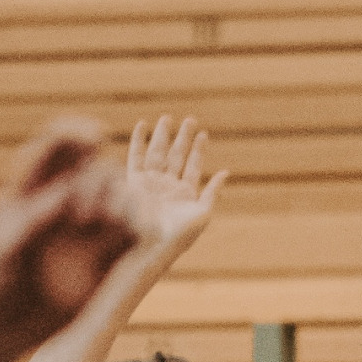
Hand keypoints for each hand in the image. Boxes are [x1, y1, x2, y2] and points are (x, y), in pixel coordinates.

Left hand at [0, 118, 137, 361]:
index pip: (56, 147)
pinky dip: (141, 230)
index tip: (95, 135)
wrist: (2, 326)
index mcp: (30, 189)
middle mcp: (62, 205)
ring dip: (125, 203)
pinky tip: (142, 234)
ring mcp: (87, 233)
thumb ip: (35, 218)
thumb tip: (68, 196)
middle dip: (99, 182)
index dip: (76, 134)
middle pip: (95, 171)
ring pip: (120, 200)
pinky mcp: (106, 261)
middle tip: (86, 216)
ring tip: (114, 224)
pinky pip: (133, 237)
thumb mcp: (5, 245)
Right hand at [126, 115, 226, 255]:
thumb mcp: (204, 213)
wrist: (155, 243)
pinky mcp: (135, 182)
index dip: (199, 149)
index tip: (204, 133)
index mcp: (186, 193)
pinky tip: (142, 125)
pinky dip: (138, 141)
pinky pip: (135, 157)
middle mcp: (168, 186)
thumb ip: (213, 192)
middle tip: (189, 119)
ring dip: (163, 136)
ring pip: (158, 153)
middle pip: (176, 156)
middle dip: (182, 138)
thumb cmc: (181, 234)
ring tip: (167, 118)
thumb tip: (226, 172)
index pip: (193, 165)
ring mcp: (151, 183)